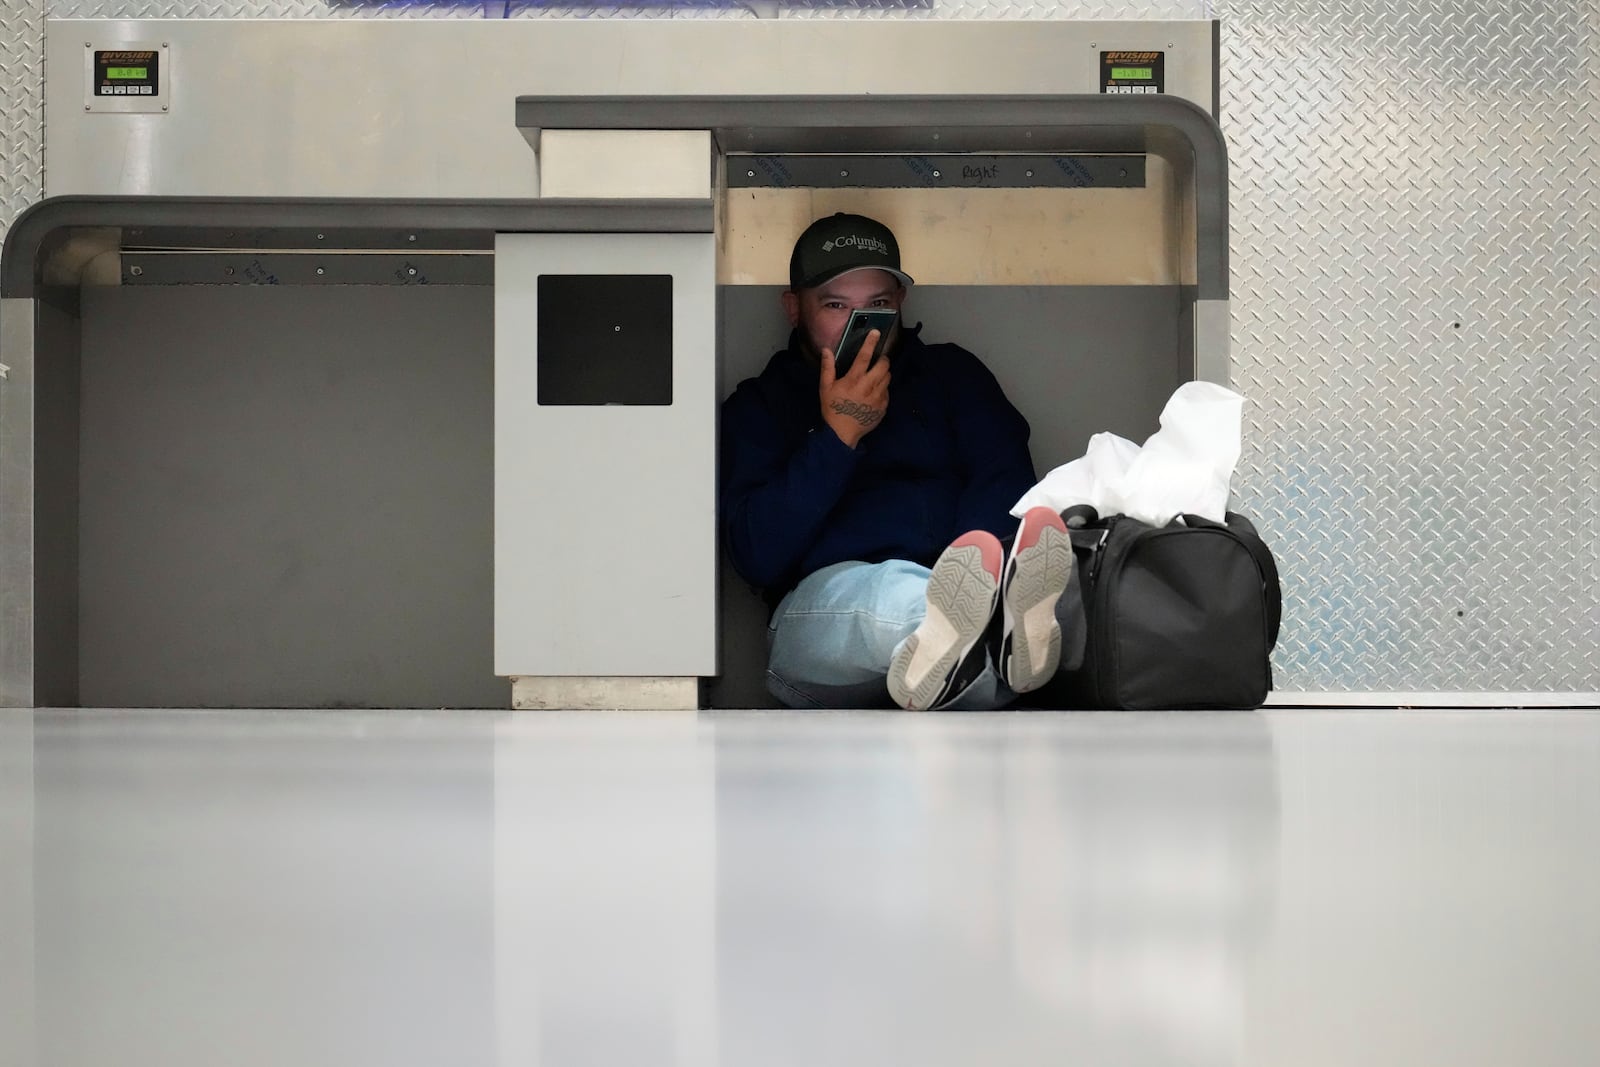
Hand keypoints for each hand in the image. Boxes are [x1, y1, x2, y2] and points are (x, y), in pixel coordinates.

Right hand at [819, 330, 890, 448]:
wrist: (842, 434)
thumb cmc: (832, 409)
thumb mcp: (825, 388)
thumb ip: (828, 368)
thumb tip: (826, 350)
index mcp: (853, 380)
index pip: (864, 357)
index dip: (870, 343)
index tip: (876, 332)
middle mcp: (868, 387)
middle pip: (883, 366)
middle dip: (883, 359)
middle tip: (879, 360)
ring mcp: (878, 398)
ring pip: (888, 378)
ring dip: (884, 373)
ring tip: (877, 376)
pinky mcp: (883, 407)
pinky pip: (888, 392)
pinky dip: (883, 388)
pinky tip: (875, 392)